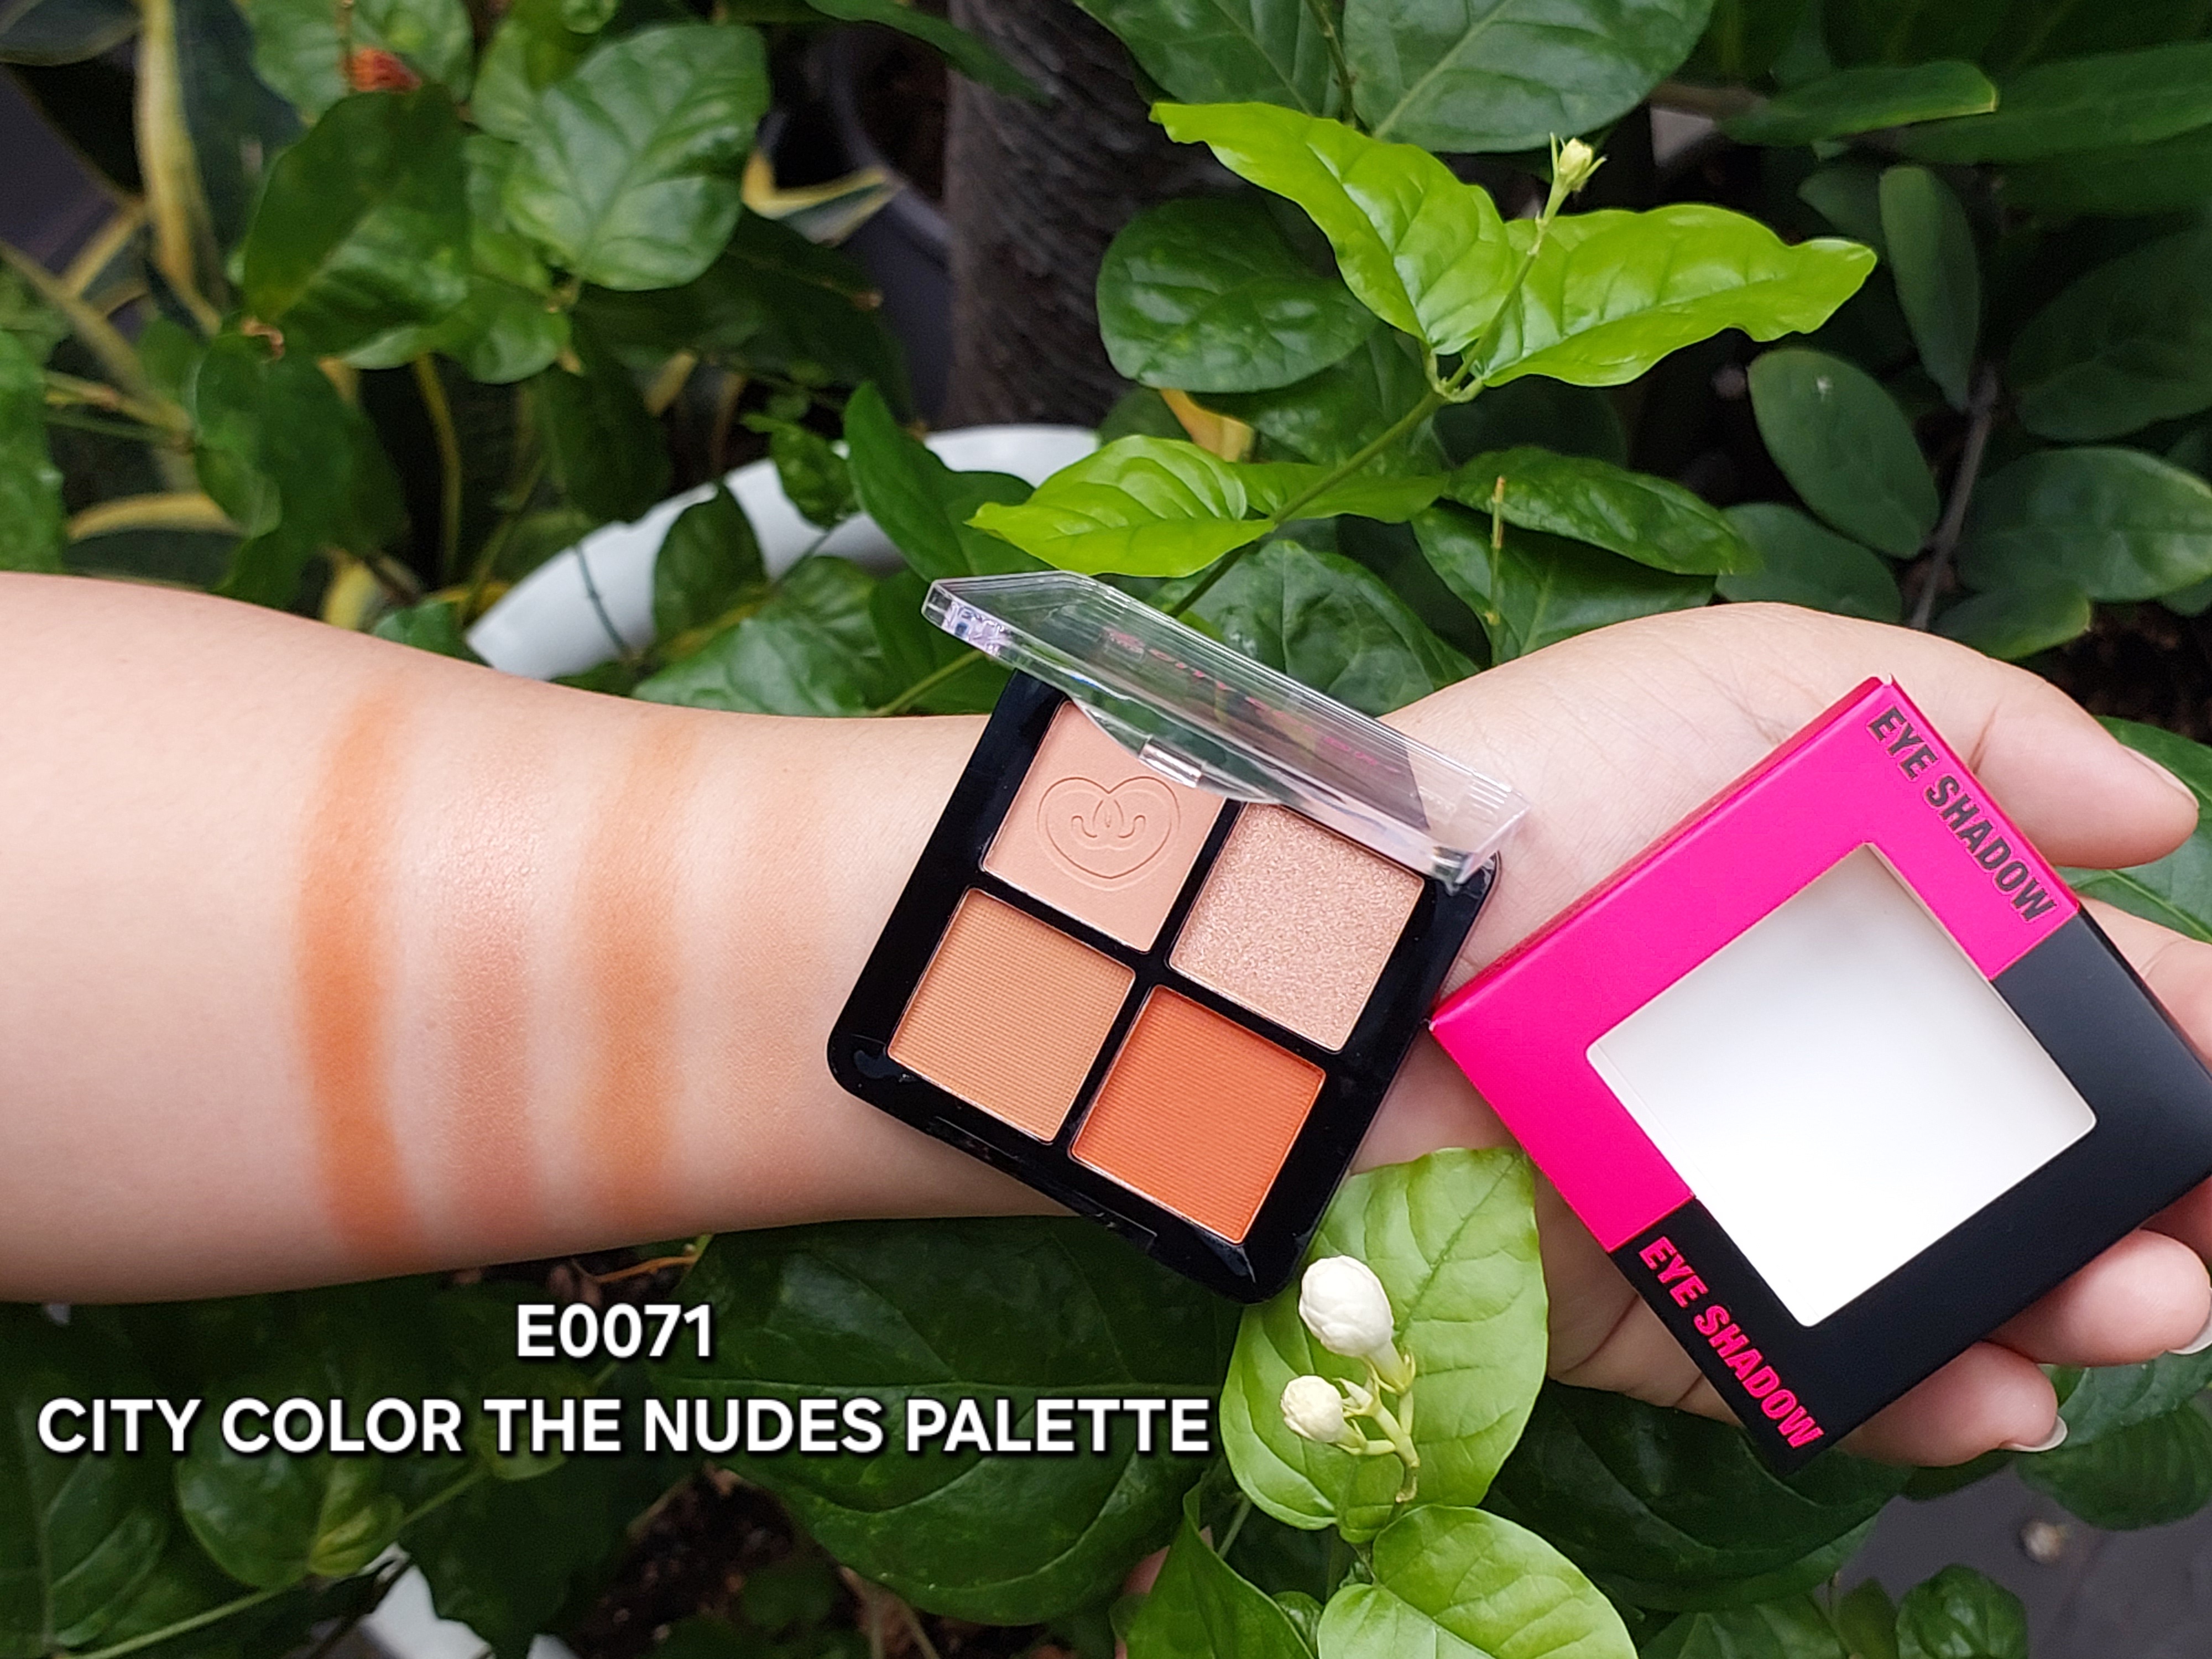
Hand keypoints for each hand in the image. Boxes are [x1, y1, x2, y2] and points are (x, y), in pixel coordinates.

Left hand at [1362, 602, 2211, 1465]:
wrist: (1351, 945)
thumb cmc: (1543, 789)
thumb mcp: (1748, 686)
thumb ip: (1964, 727)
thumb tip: (2162, 813)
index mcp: (1843, 926)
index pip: (2048, 990)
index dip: (2164, 1032)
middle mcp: (1801, 1065)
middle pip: (2017, 1153)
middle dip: (2147, 1191)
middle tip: (2207, 1229)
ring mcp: (1730, 1192)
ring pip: (1942, 1278)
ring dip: (2072, 1304)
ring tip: (2145, 1303)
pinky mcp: (1647, 1298)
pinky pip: (1800, 1373)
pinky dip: (1914, 1402)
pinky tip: (2000, 1393)